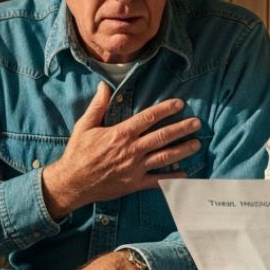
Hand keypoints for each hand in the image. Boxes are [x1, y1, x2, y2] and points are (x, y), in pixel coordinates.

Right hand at [42, 83, 202, 219]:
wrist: (72, 183)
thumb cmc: (78, 153)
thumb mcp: (84, 126)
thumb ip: (97, 106)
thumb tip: (104, 86)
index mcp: (121, 134)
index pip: (148, 117)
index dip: (166, 109)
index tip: (180, 104)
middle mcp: (131, 150)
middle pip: (162, 136)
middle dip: (182, 128)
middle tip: (197, 123)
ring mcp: (135, 168)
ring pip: (165, 157)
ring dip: (183, 150)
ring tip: (197, 144)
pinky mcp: (135, 184)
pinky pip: (158, 181)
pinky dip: (173, 178)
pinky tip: (185, 174)